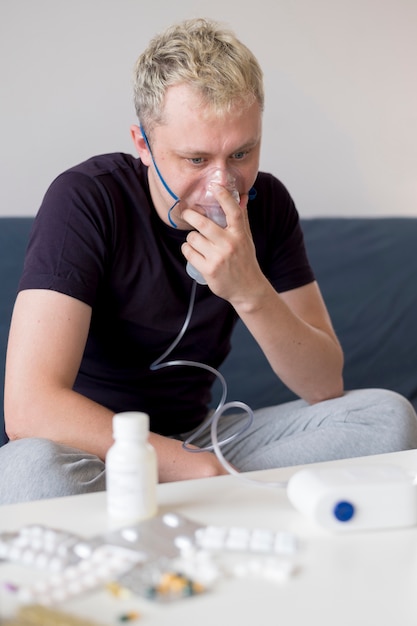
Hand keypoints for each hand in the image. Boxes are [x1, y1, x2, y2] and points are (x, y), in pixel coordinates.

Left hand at [181, 186, 266, 305]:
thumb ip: (241, 218)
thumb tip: (242, 196)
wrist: (248, 289)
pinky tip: (193, 252)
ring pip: (192, 238)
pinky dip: (188, 250)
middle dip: (190, 215)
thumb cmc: (245, 260)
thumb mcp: (246, 238)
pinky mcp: (208, 270)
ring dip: (191, 238)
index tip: (214, 186)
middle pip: (202, 223)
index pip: (233, 211)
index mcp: (239, 234)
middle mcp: (229, 244)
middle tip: (187, 213)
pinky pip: (189, 253)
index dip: (224, 196)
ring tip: (196, 241)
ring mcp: (218, 258)